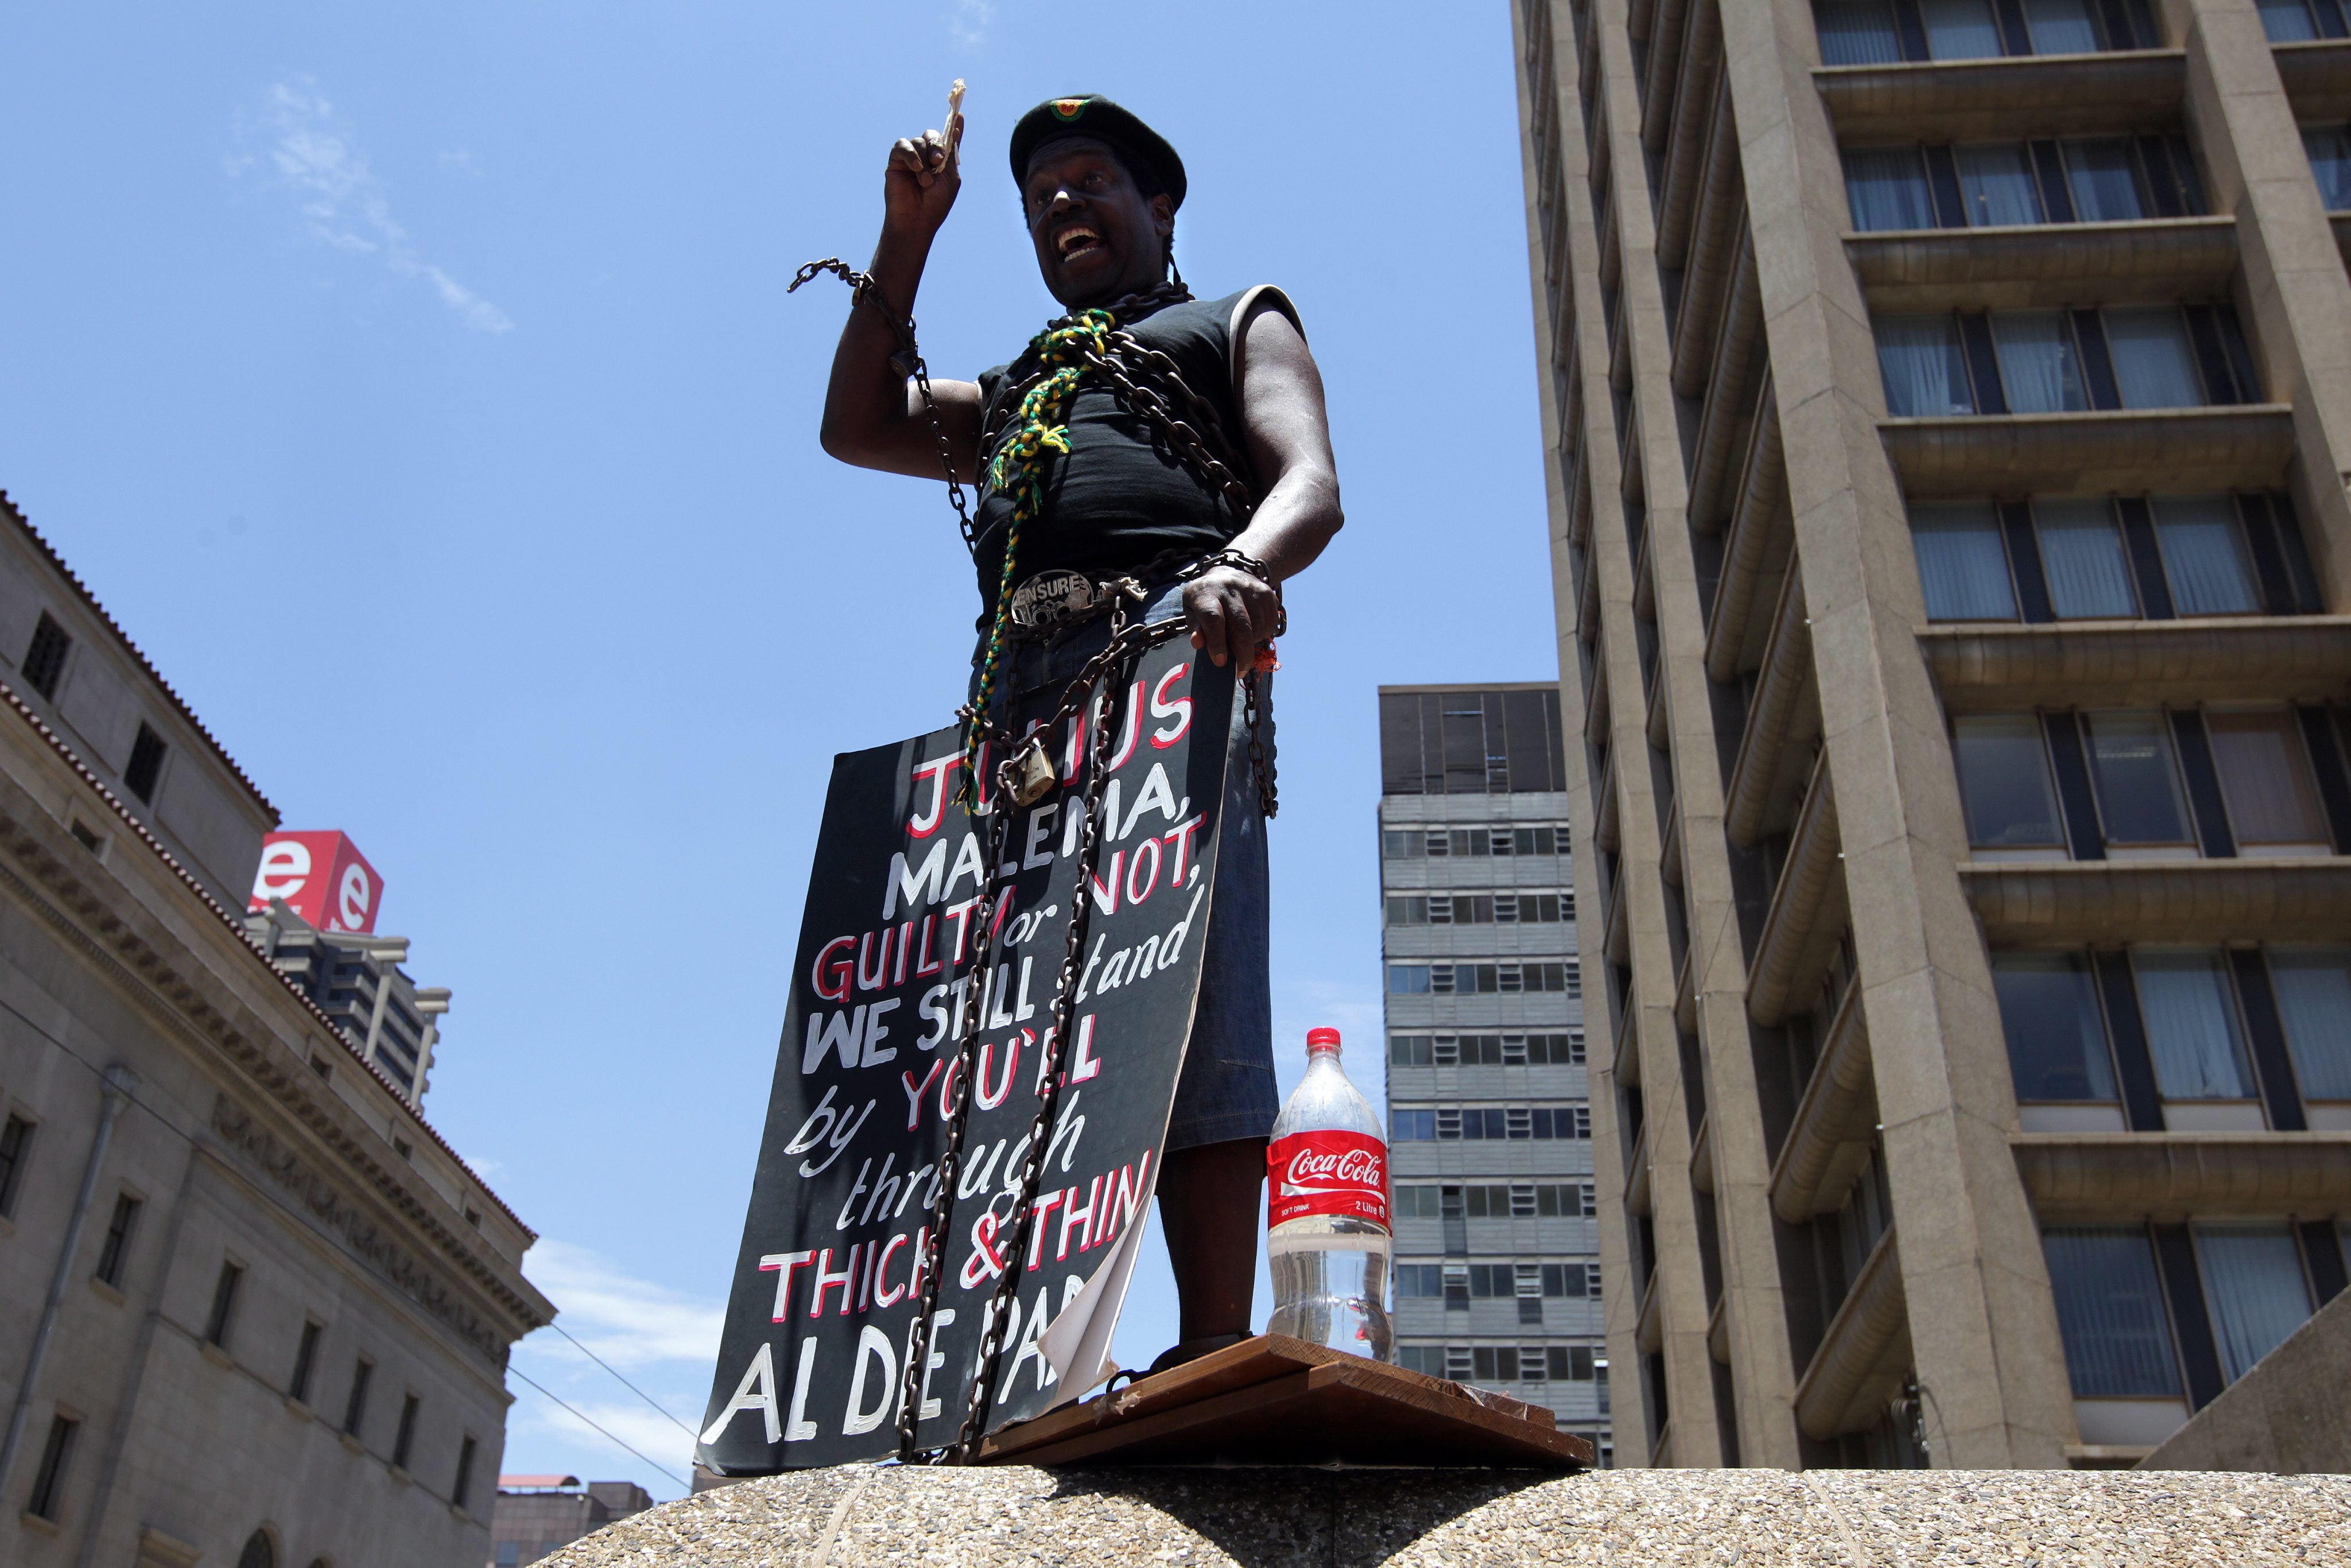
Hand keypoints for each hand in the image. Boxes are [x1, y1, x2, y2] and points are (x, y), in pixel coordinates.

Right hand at [884, 117, 961, 239]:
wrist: (917, 220)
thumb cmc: (936, 203)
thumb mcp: (950, 176)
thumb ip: (951, 151)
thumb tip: (957, 123)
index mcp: (941, 161)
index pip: (946, 138)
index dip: (953, 126)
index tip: (960, 113)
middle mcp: (925, 157)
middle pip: (931, 136)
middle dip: (936, 145)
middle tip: (937, 160)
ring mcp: (910, 158)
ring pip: (918, 142)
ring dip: (924, 159)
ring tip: (926, 181)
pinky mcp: (896, 162)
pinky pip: (902, 146)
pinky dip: (910, 155)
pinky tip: (916, 169)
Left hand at [1181, 565, 1279, 670]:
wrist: (1227, 573)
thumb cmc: (1206, 600)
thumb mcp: (1192, 610)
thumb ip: (1195, 627)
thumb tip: (1198, 643)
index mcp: (1206, 593)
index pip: (1213, 618)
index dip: (1217, 642)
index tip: (1220, 662)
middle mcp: (1230, 588)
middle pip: (1241, 626)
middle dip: (1243, 653)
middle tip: (1241, 671)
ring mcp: (1251, 589)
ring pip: (1258, 627)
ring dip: (1253, 643)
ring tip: (1243, 644)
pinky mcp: (1267, 593)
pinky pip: (1271, 623)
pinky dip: (1263, 634)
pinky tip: (1253, 632)